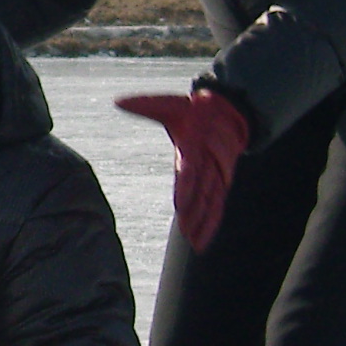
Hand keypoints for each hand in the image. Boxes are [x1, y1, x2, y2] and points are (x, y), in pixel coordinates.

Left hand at [115, 88, 251, 251]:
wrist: (228, 112)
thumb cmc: (191, 111)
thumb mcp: (168, 105)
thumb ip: (144, 105)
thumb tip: (118, 101)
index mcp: (194, 144)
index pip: (190, 168)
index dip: (187, 186)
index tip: (181, 203)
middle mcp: (208, 162)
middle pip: (201, 191)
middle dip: (195, 213)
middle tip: (186, 232)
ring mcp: (217, 174)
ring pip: (211, 203)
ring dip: (203, 223)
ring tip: (195, 243)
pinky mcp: (221, 182)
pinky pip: (218, 206)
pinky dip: (212, 223)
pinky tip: (203, 241)